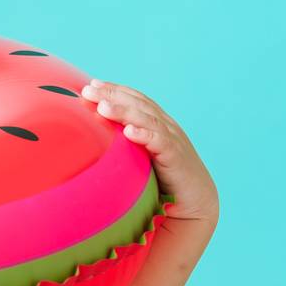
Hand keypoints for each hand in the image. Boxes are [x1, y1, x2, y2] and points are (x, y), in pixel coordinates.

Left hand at [80, 79, 218, 228]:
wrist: (196, 199)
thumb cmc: (164, 179)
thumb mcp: (140, 157)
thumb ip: (123, 147)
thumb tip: (92, 144)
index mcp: (157, 123)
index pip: (135, 100)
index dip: (115, 90)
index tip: (91, 86)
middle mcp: (166, 126)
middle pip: (138, 104)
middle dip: (113, 95)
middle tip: (89, 91)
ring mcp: (173, 139)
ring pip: (148, 119)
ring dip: (124, 112)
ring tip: (103, 107)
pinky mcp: (176, 156)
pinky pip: (161, 142)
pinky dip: (145, 135)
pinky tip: (129, 132)